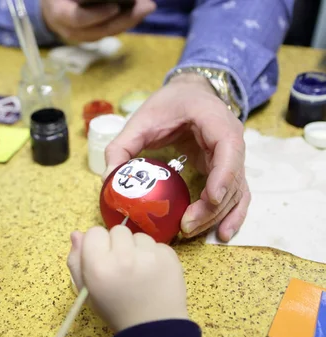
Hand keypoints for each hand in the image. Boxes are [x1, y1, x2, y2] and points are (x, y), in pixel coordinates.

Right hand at [41, 0, 155, 42]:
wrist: (50, 7)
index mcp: (60, 13)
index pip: (77, 19)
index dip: (96, 15)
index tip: (115, 6)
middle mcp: (70, 30)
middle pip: (99, 30)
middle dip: (124, 19)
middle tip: (146, 6)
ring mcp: (81, 36)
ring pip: (107, 33)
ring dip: (129, 21)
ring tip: (147, 7)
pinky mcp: (91, 36)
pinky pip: (109, 31)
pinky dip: (125, 22)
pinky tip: (140, 11)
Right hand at [67, 226, 187, 331]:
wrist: (152, 327)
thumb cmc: (114, 309)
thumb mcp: (87, 290)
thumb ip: (76, 262)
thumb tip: (76, 234)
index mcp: (98, 266)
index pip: (94, 232)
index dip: (97, 245)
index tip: (103, 259)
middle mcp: (123, 257)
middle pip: (117, 230)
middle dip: (118, 245)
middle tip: (122, 266)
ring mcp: (149, 256)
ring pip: (138, 236)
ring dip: (137, 248)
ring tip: (139, 270)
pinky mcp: (169, 257)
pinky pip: (157, 244)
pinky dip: (154, 255)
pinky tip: (153, 272)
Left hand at [104, 73, 249, 241]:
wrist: (188, 93)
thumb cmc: (168, 104)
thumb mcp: (141, 118)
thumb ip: (122, 145)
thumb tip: (108, 178)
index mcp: (215, 120)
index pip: (228, 148)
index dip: (223, 175)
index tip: (210, 198)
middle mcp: (232, 139)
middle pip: (232, 178)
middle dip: (211, 206)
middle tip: (185, 225)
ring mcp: (234, 156)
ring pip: (236, 191)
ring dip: (218, 215)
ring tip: (191, 232)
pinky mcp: (228, 170)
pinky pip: (237, 195)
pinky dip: (232, 215)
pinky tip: (222, 233)